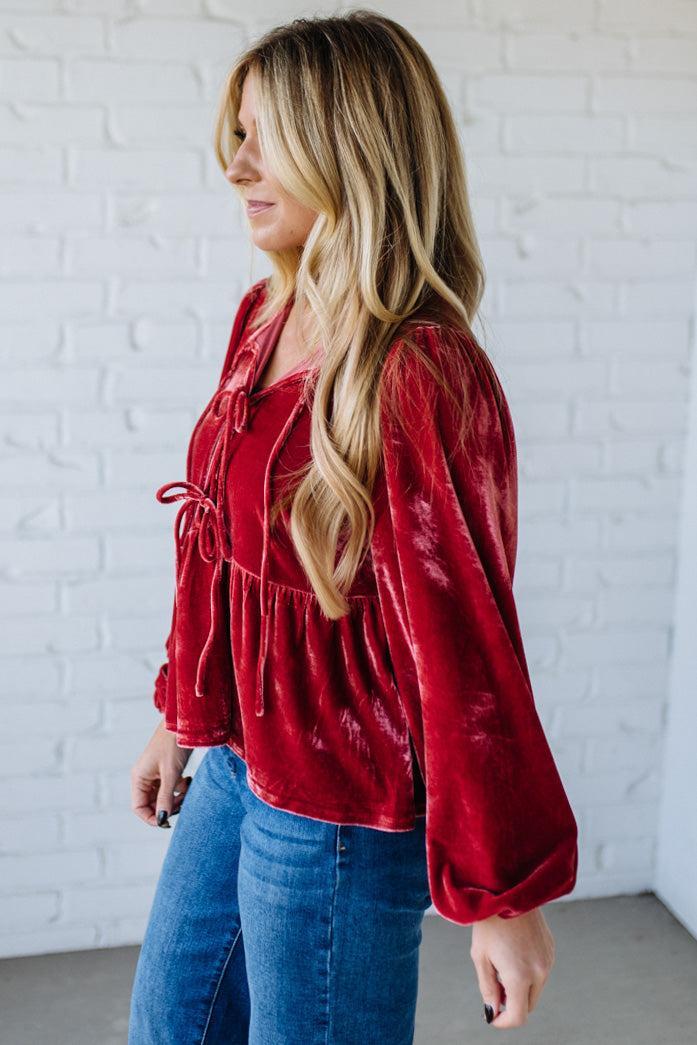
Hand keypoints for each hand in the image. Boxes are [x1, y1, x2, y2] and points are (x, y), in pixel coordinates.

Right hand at [130, 718, 193, 827]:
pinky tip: (189, 780)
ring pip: (163, 797)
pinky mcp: (167, 770)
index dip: (151, 817)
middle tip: (183, 802)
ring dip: (176, 798)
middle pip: (152, 804)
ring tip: (188, 788)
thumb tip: (162, 820)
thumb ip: (166, 798)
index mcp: (139, 778)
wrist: (185, 723)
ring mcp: (155, 774)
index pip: (139, 807)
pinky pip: (171, 788)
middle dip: (168, 806)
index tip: (167, 822)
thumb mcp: (171, 774)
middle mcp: (144, 777)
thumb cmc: (173, 744)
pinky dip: (181, 788)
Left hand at [470, 907, 555, 1028]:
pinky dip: (528, 971)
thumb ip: (488, 988)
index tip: (492, 1017)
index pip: (518, 1016)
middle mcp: (539, 971)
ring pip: (535, 988)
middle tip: (494, 984)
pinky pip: (541, 971)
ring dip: (521, 986)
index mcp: (520, 976)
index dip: (504, 1022)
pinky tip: (514, 950)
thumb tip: (493, 1011)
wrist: (508, 889)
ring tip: (502, 961)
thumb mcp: (481, 957)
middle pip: (528, 1004)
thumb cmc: (489, 922)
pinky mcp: (551, 949)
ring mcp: (548, 960)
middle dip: (512, 1003)